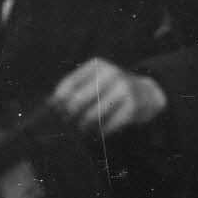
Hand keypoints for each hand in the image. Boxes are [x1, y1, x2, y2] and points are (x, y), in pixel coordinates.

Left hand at [51, 58, 167, 136]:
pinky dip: (100, 132)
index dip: (58, 102)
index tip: (54, 114)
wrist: (147, 92)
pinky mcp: (132, 105)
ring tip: (82, 130)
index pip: (69, 84)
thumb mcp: (97, 80)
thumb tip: (50, 106)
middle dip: (70, 116)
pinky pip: (108, 124)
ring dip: (84, 126)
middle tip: (67, 125)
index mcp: (97, 65)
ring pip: (93, 115)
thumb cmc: (113, 89)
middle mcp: (111, 73)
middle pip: (79, 100)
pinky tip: (98, 132)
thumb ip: (76, 89)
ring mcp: (123, 88)